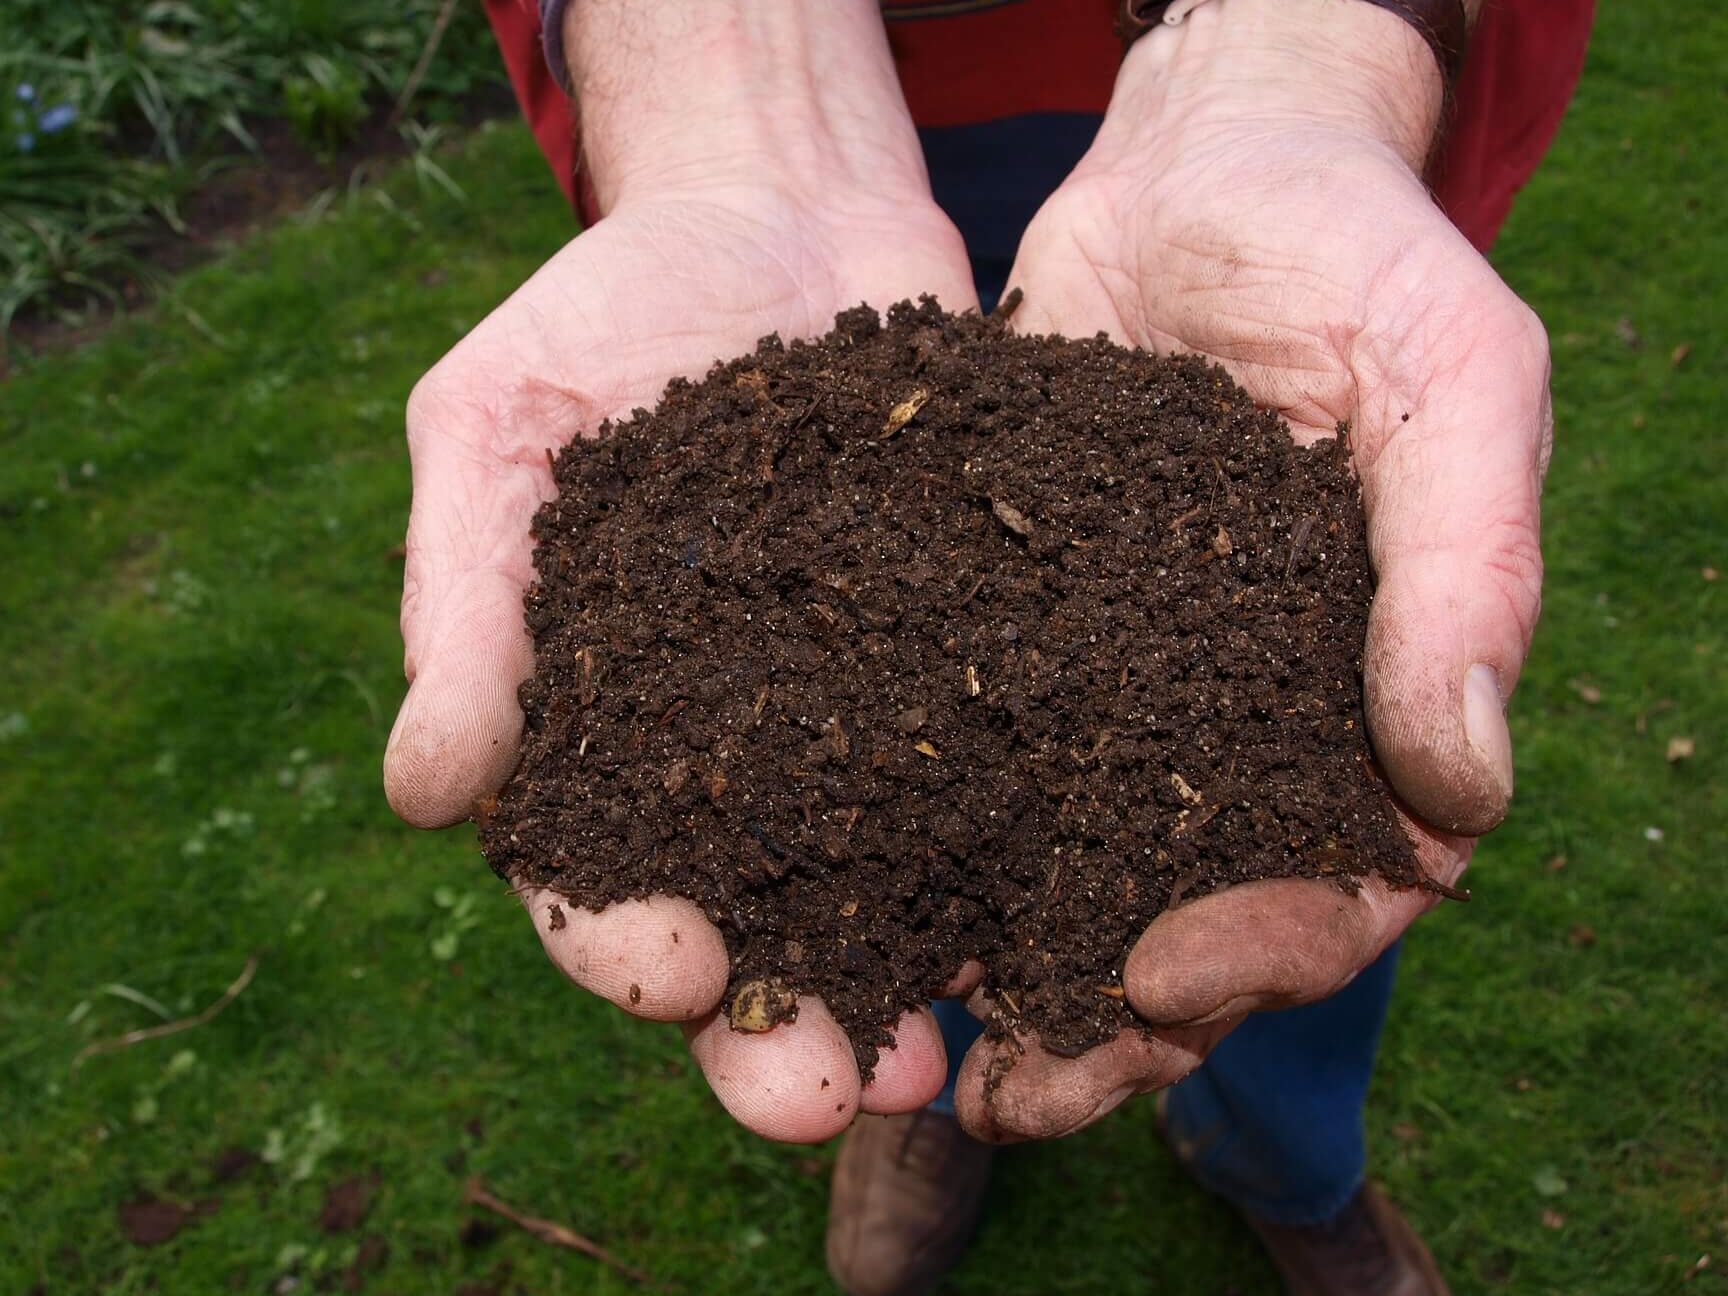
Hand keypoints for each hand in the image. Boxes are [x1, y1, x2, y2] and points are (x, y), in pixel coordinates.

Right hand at [383, 0, 977, 1141]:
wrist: (777, 207)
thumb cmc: (606, 314)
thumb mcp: (497, 428)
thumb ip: (466, 606)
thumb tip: (423, 794)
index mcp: (598, 730)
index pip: (591, 876)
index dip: (622, 943)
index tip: (672, 975)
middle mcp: (734, 756)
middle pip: (751, 927)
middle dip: (779, 1028)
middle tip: (828, 1094)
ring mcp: (862, 718)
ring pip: (885, 891)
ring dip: (912, 986)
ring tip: (951, 1059)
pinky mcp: (972, 664)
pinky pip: (1001, 777)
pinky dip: (1027, 856)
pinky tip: (1068, 915)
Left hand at [953, 0, 1550, 1139]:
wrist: (1196, 169)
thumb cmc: (1353, 253)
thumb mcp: (1450, 377)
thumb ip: (1467, 568)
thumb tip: (1462, 787)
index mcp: (1362, 700)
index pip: (1343, 882)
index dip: (1266, 952)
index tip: (1162, 979)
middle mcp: (1234, 723)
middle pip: (1186, 921)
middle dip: (1107, 1022)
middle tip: (1010, 1095)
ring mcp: (1113, 692)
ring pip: (1062, 873)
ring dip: (994, 974)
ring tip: (909, 1050)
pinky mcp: (1002, 640)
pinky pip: (959, 762)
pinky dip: (908, 840)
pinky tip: (837, 897)